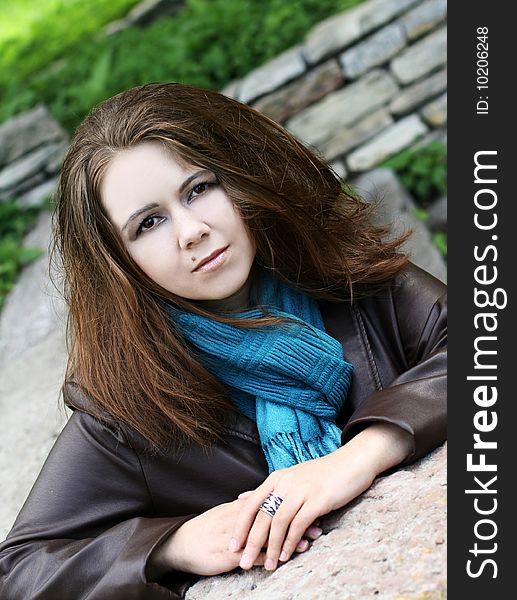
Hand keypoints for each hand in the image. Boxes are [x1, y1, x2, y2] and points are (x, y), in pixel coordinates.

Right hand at [148, 497, 321, 578]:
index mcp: (239, 507)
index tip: (310, 505)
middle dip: (296, 520)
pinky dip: (270, 557)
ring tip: (309, 541)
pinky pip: (252, 555)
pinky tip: (284, 560)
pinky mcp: (229, 554)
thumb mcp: (223, 513)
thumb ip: (242, 508)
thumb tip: (258, 501)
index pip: (269, 503)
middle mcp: (239, 518)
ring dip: (288, 539)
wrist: (179, 543)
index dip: (290, 505)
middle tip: (318, 522)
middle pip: (273, 517)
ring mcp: (235, 536)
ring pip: (266, 535)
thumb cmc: (204, 529)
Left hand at [229, 423, 412, 571]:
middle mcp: (285, 483)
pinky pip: (298, 524)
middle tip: (243, 562)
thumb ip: (271, 490)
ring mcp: (301, 490)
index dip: (240, 526)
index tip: (232, 546)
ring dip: (271, 547)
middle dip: (251, 542)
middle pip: (262, 516)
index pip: (251, 504)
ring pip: (278, 523)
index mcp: (276, 478)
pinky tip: (287, 555)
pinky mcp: (317, 499)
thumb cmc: (322, 474)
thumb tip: (245, 498)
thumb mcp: (292, 477)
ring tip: (268, 566)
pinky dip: (290, 542)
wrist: (350, 463)